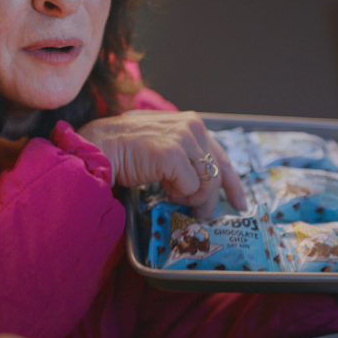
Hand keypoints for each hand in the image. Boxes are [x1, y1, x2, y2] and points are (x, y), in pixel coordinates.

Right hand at [77, 110, 247, 217]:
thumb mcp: (161, 145)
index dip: (232, 181)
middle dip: (213, 198)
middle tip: (203, 215)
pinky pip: (191, 187)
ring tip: (173, 196)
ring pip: (208, 181)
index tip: (239, 201)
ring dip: (193, 197)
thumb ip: (184, 155)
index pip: (220, 154)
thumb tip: (201, 183)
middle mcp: (192, 125)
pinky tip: (164, 190)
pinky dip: (179, 195)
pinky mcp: (172, 154)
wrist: (98, 148)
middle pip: (218, 170)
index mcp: (190, 122)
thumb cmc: (123, 149)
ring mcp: (183, 138)